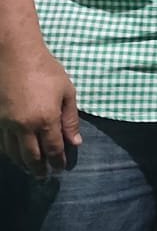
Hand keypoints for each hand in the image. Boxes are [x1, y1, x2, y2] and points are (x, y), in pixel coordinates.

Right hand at [0, 41, 80, 177]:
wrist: (15, 54)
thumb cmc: (46, 70)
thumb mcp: (67, 92)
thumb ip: (71, 119)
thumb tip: (75, 142)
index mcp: (46, 120)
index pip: (54, 149)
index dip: (58, 161)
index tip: (61, 168)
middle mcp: (25, 126)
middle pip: (32, 157)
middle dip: (40, 169)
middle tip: (45, 176)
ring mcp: (7, 123)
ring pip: (14, 153)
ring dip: (23, 164)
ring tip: (30, 169)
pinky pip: (2, 142)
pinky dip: (9, 152)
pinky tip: (14, 154)